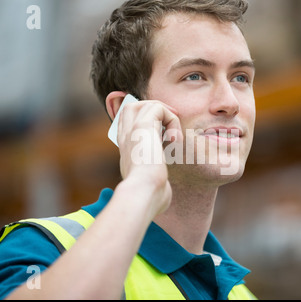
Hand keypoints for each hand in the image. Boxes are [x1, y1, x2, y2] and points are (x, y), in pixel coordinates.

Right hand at [116, 99, 182, 216]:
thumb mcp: (151, 186)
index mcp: (126, 150)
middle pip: (132, 107)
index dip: (149, 123)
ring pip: (145, 104)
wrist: (144, 194)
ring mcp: (131, 130)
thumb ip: (154, 181)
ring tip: (173, 137)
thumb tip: (163, 192)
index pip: (129, 123)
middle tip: (170, 132)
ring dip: (166, 116)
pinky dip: (173, 121)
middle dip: (154, 113)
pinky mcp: (142, 126)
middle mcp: (125, 137)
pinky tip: (175, 141)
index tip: (166, 137)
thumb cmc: (150, 198)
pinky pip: (160, 108)